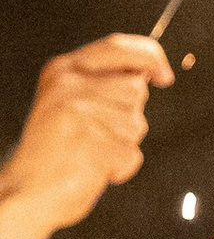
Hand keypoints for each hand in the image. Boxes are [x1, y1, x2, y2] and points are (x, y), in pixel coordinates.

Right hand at [0, 33, 173, 238]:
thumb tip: (151, 72)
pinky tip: (91, 170)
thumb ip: (102, 83)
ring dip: (123, 144)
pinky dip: (119, 169)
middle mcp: (68, 87)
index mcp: (62, 70)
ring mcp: (79, 115)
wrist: (24, 191)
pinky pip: (132, 155)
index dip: (150, 56)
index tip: (165, 75)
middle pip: (135, 89)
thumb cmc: (54, 150)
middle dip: (127, 115)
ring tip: (89, 153)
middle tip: (94, 135)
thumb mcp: (68, 102)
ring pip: (136, 124)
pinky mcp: (92, 145)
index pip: (117, 47)